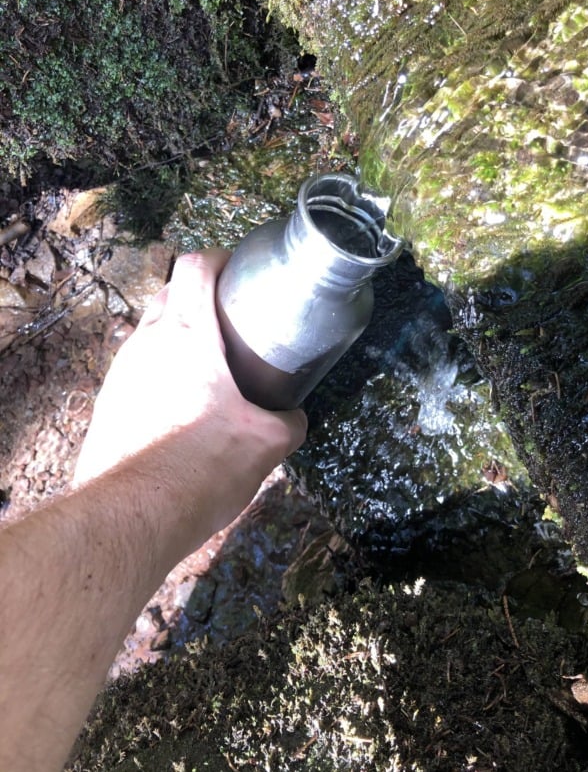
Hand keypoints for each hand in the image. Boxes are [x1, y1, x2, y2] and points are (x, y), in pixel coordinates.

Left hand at [74, 249, 306, 545]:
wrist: (134, 513)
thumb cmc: (202, 464)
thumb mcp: (265, 444)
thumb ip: (288, 423)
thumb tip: (295, 420)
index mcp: (187, 334)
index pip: (195, 266)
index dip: (219, 258)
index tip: (238, 269)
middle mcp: (146, 343)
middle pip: (169, 294)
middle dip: (199, 296)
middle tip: (231, 319)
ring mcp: (120, 373)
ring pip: (150, 333)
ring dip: (177, 337)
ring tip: (208, 366)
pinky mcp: (107, 404)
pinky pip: (137, 372)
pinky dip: (160, 373)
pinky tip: (181, 407)